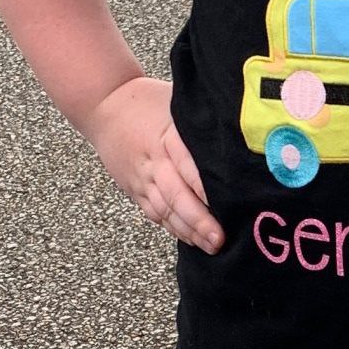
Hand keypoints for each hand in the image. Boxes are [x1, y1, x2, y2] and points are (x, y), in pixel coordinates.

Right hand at [83, 77, 223, 253]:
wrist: (104, 106)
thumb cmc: (149, 102)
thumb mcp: (179, 104)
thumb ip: (204, 124)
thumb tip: (244, 138)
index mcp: (168, 136)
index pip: (189, 164)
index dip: (205, 187)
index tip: (226, 203)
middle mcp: (154, 160)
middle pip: (176, 194)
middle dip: (199, 219)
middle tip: (220, 238)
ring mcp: (143, 178)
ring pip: (165, 210)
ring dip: (188, 230)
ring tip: (211, 246)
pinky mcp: (136, 190)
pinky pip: (155, 213)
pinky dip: (173, 228)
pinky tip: (191, 239)